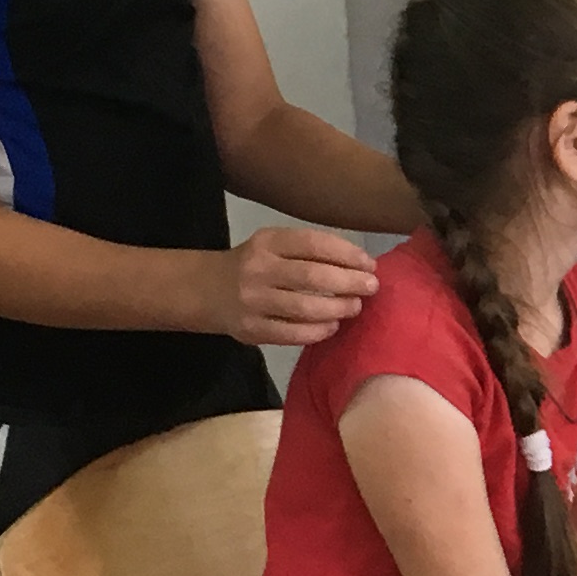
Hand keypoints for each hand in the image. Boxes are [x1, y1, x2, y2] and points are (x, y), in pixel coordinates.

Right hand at [211, 227, 378, 345]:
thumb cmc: (254, 265)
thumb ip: (309, 251)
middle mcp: (258, 269)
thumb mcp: (274, 246)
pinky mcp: (251, 330)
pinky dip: (319, 331)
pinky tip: (332, 326)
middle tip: (371, 287)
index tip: (370, 264)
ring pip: (305, 308)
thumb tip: (361, 265)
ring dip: (338, 309)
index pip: (314, 244)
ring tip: (355, 307)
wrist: (206, 290)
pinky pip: (292, 334)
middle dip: (350, 283)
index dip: (347, 255)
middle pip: (313, 277)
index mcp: (267, 242)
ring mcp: (253, 301)